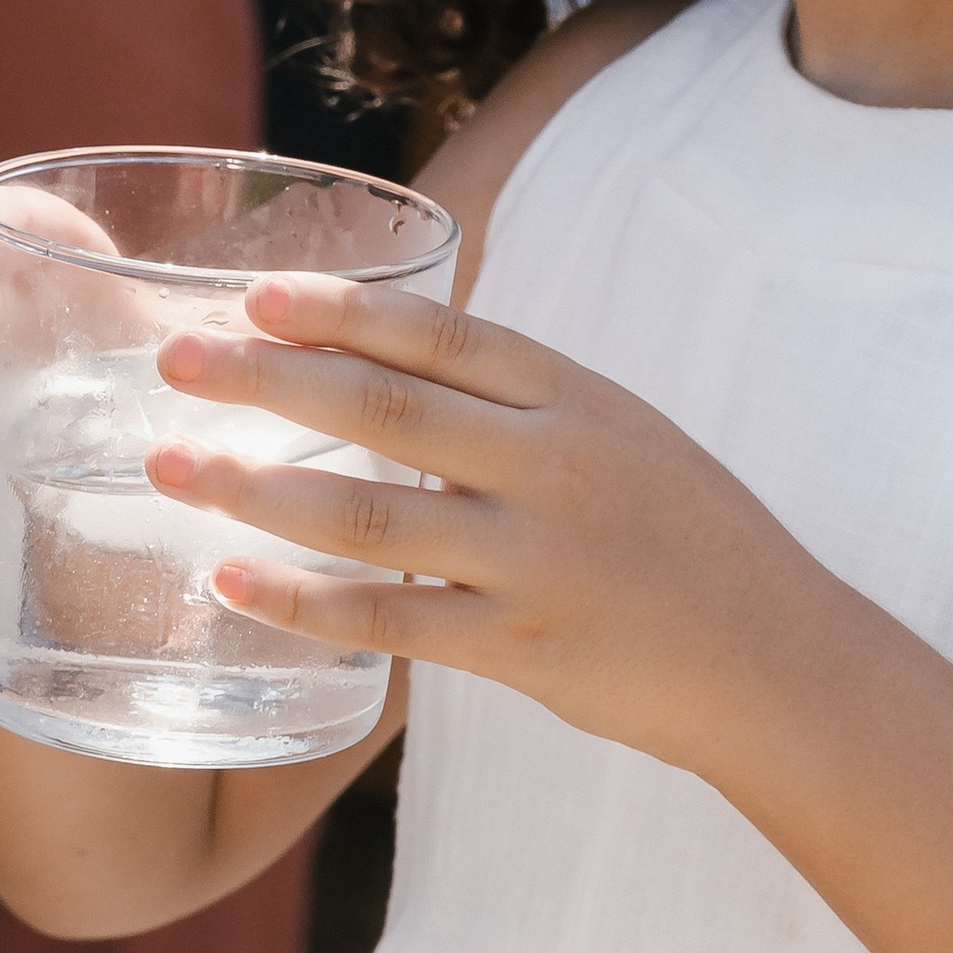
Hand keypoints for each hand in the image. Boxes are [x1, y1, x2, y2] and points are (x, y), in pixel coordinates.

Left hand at [144, 274, 820, 772]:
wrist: (781, 661)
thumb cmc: (691, 542)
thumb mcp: (623, 438)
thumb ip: (519, 408)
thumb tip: (388, 365)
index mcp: (578, 400)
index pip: (441, 333)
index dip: (341, 308)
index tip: (255, 291)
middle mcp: (555, 466)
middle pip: (384, 405)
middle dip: (264, 377)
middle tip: (172, 360)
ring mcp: (537, 560)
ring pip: (370, 512)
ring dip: (255, 487)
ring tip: (171, 467)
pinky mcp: (523, 648)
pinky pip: (390, 620)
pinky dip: (304, 600)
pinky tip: (233, 581)